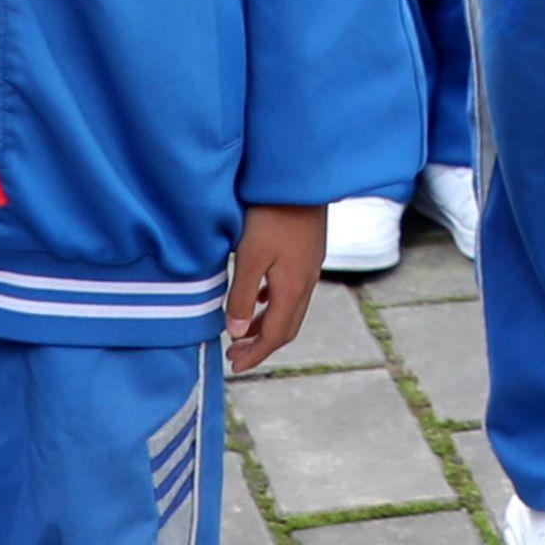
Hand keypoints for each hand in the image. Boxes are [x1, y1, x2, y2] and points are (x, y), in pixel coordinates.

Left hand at [224, 203, 326, 370]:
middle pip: (287, 326)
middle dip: (261, 345)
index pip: (276, 335)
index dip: (256, 354)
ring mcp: (310, 267)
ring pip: (290, 308)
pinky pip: (292, 289)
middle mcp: (307, 281)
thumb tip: (237, 332)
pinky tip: (260, 295)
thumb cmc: (272, 213)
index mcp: (293, 288)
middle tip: (235, 354)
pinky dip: (274, 302)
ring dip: (267, 324)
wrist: (301, 177)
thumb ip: (243, 295)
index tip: (235, 366)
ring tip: (243, 331)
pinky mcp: (307, 252)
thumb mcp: (250, 256)